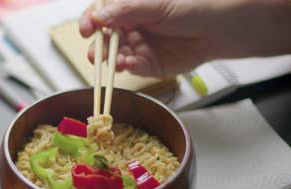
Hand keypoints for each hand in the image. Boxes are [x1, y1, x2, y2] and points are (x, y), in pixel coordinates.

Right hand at [80, 0, 290, 76]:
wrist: (217, 29)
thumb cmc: (190, 8)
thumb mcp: (154, 6)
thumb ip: (124, 11)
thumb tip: (98, 17)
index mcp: (128, 10)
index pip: (100, 15)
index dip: (89, 22)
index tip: (86, 30)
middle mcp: (130, 29)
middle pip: (104, 39)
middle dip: (98, 47)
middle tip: (95, 54)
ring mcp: (138, 48)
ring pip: (115, 56)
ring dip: (112, 60)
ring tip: (117, 60)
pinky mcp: (148, 65)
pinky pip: (132, 68)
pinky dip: (128, 67)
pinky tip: (130, 64)